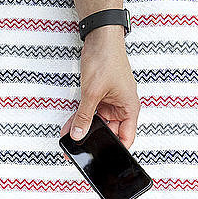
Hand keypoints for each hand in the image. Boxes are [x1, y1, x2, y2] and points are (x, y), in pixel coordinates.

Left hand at [61, 25, 140, 157]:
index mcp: (129, 109)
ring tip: (70, 142)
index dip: (116, 150)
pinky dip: (79, 119)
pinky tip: (68, 128)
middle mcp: (121, 108)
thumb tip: (78, 135)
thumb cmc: (106, 60)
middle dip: (94, 141)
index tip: (103, 161)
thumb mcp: (92, 93)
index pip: (126, 138)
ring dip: (84, 130)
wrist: (100, 38)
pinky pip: (89, 113)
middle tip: (80, 152)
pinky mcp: (98, 97)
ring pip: (96, 123)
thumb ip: (85, 116)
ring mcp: (109, 103)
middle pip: (109, 132)